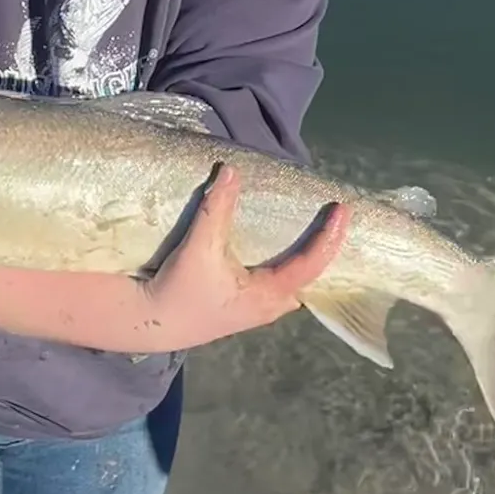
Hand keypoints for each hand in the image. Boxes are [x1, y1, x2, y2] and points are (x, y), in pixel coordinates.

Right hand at [138, 165, 348, 350]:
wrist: (152, 322)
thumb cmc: (179, 291)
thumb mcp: (198, 248)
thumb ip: (216, 208)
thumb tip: (231, 171)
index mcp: (268, 295)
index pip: (311, 264)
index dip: (330, 236)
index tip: (343, 209)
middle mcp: (270, 307)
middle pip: (311, 279)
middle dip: (326, 251)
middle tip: (336, 220)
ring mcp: (259, 310)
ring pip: (295, 284)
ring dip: (307, 259)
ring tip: (316, 230)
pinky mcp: (245, 308)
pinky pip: (280, 285)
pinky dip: (289, 265)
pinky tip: (283, 249)